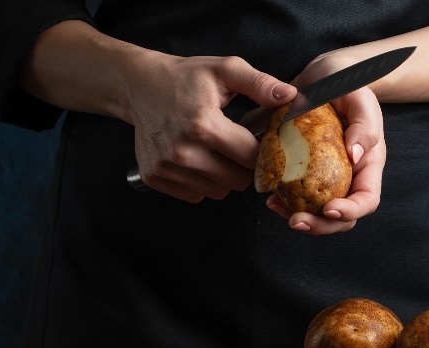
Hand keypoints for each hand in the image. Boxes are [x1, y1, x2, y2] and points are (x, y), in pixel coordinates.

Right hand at [124, 54, 295, 201]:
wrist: (140, 86)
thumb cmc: (185, 78)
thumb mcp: (225, 70)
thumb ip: (260, 84)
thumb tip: (289, 96)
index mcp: (204, 125)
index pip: (251, 158)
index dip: (261, 151)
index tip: (257, 141)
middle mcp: (183, 151)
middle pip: (237, 181)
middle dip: (243, 166)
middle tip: (235, 146)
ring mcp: (166, 167)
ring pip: (217, 192)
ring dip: (222, 176)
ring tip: (213, 150)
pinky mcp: (155, 177)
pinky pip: (195, 195)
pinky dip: (201, 182)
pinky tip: (196, 159)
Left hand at [265, 54, 385, 234]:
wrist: (322, 76)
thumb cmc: (346, 83)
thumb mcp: (359, 96)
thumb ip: (363, 124)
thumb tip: (355, 155)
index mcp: (367, 164)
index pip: (366, 200)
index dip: (350, 211)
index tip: (329, 209)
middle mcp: (348, 177)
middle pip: (340, 218)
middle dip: (319, 226)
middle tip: (295, 221)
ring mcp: (325, 178)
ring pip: (316, 213)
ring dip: (297, 218)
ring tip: (275, 207)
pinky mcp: (304, 173)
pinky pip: (296, 197)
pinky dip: (283, 202)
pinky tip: (269, 196)